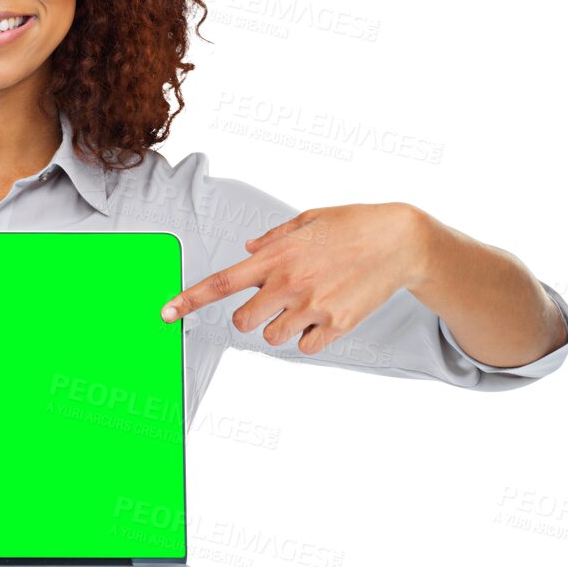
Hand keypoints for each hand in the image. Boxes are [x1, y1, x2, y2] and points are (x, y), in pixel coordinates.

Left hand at [159, 203, 426, 354]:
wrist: (401, 241)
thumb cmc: (353, 225)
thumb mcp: (308, 219)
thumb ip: (273, 238)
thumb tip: (247, 251)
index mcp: (276, 256)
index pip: (221, 283)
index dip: (190, 299)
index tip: (166, 312)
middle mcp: (289, 283)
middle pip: (243, 322)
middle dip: (251, 317)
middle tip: (272, 303)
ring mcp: (312, 306)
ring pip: (272, 338)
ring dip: (281, 328)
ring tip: (306, 305)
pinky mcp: (336, 324)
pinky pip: (304, 347)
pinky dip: (308, 337)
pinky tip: (325, 316)